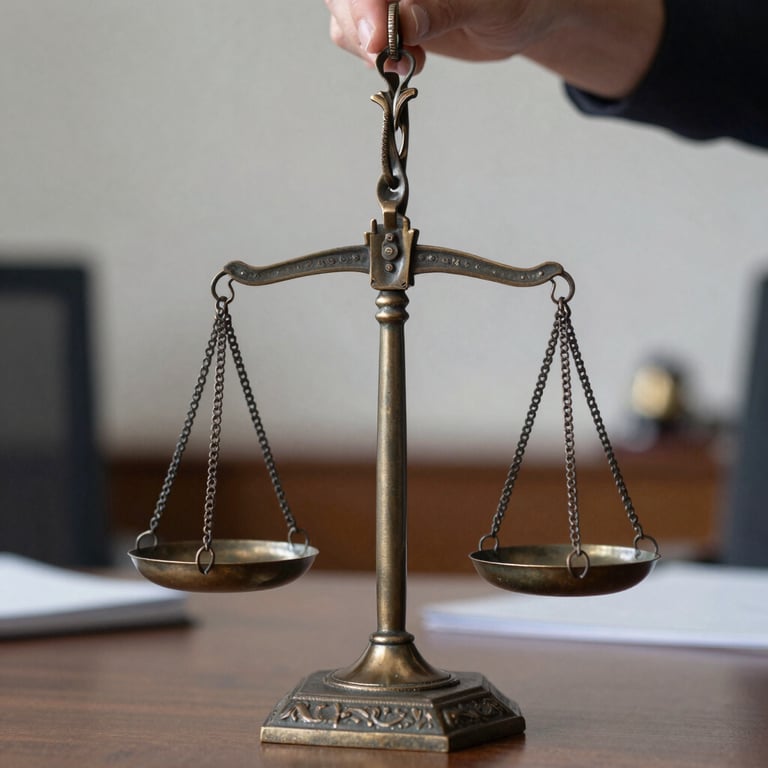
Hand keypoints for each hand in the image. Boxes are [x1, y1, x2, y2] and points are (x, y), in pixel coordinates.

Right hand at [325, 0, 554, 72]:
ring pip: (345, 15)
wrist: (520, 19)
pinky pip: (356, 36)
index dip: (364, 5)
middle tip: (388, 60)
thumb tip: (403, 23)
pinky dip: (372, 57)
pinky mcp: (385, 19)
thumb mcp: (488, 7)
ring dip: (365, 48)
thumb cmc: (515, 2)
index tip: (375, 39)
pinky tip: (403, 63)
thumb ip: (444, 11)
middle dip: (358, 28)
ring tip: (407, 63)